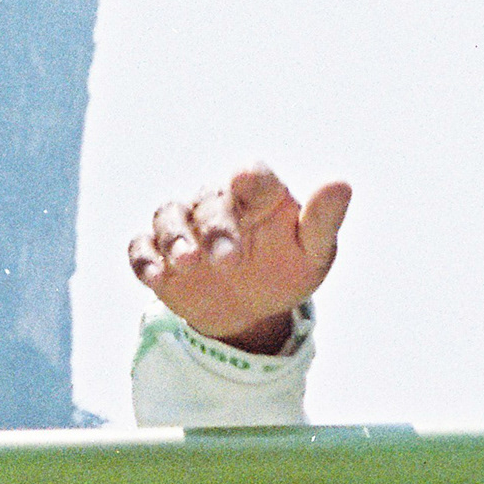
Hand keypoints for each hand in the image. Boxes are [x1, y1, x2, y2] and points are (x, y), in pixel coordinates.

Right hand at [125, 165, 352, 352]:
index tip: (244, 184)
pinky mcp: (159, 254)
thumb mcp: (314, 251)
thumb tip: (341, 183)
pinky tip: (156, 279)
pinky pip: (142, 248)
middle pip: (209, 203)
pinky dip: (145, 260)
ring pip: (169, 217)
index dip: (248, 179)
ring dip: (174, 238)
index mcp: (258, 195)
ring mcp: (185, 227)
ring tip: (187, 262)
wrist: (252, 307)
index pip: (252, 176)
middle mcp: (217, 203)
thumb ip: (323, 220)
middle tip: (227, 260)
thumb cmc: (287, 267)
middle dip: (215, 229)